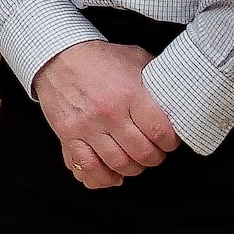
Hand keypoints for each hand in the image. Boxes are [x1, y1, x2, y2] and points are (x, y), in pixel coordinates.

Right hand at [33, 40, 180, 188]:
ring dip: (132, 168)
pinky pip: (87, 166)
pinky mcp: (69, 134)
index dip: (170, 142)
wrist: (58, 55)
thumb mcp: (134, 58)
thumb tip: (176, 95)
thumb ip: (156, 79)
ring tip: (134, 160)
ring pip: (118, 164)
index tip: (169, 140)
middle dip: (153, 157)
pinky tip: (112, 175)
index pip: (160, 132)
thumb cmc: (98, 58)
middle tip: (154, 152)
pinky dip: (102, 177)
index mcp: (129, 93)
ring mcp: (87, 126)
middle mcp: (109, 113)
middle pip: (142, 153)